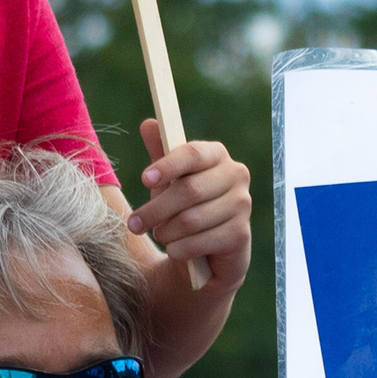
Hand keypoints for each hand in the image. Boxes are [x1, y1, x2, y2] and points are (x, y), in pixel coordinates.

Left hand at [130, 125, 252, 283]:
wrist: (207, 253)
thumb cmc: (185, 208)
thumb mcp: (168, 181)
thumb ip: (161, 154)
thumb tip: (148, 124)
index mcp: (217, 155)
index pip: (193, 153)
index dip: (167, 165)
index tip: (144, 179)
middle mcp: (236, 175)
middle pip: (189, 189)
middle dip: (155, 210)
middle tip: (134, 224)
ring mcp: (242, 205)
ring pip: (191, 220)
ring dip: (166, 232)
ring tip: (161, 235)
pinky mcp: (240, 234)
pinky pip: (199, 242)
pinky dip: (179, 250)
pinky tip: (176, 250)